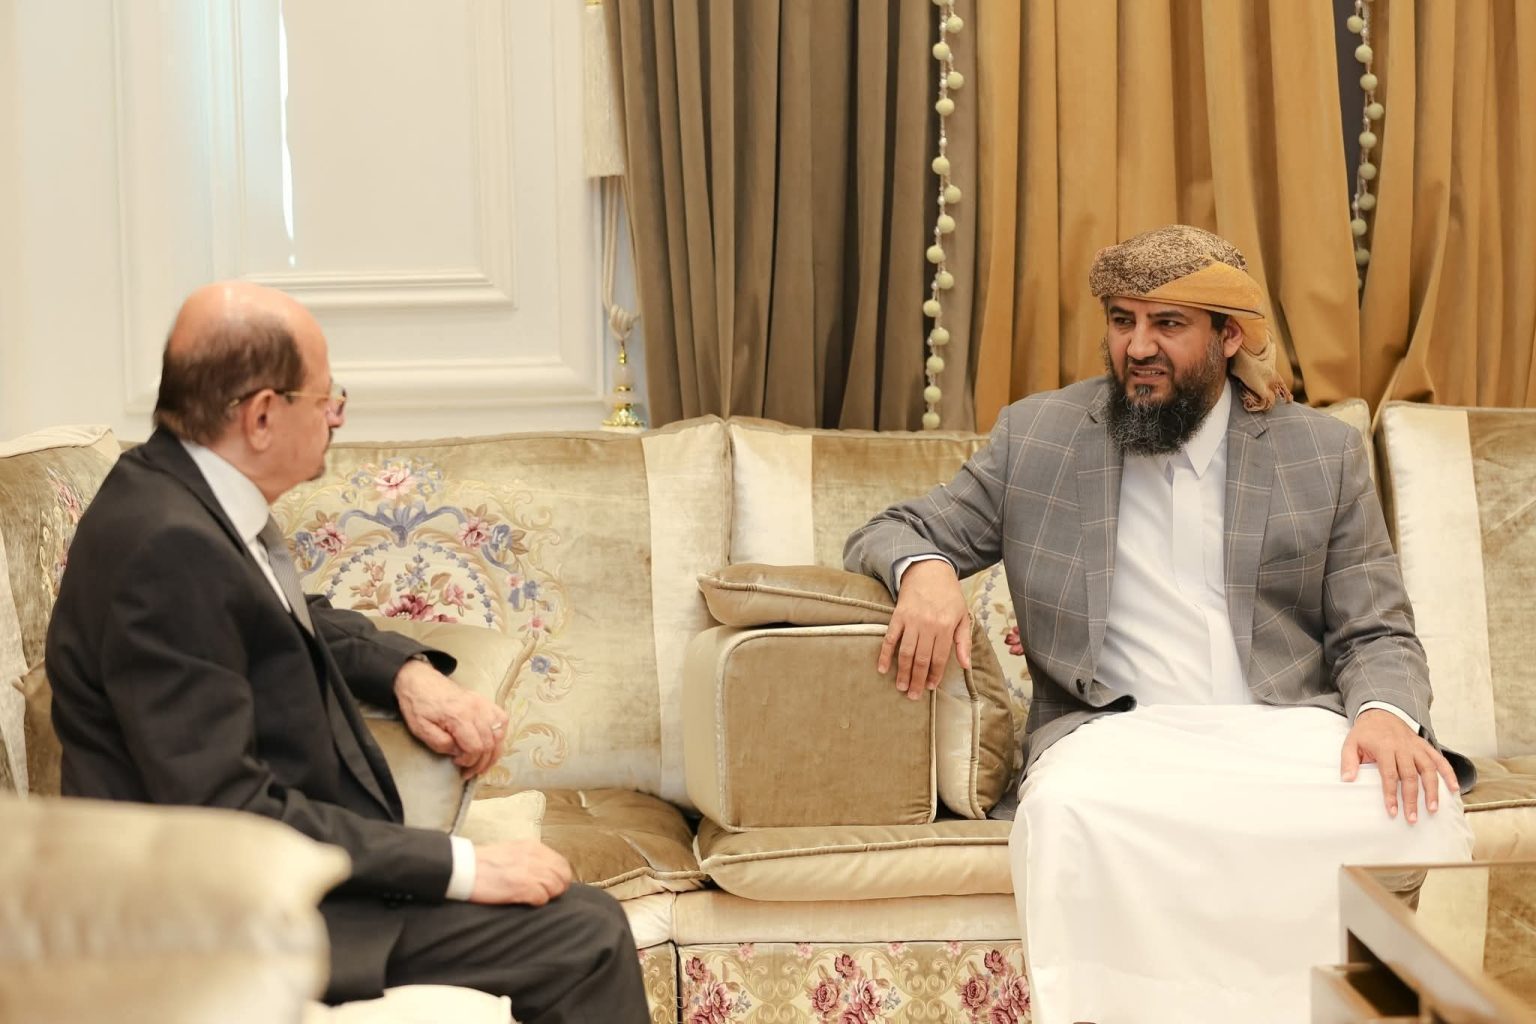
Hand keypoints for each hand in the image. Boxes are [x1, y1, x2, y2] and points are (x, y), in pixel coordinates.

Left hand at [394, 657, 509, 778]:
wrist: (420, 681)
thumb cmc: (418, 706)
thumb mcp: (421, 729)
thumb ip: (440, 744)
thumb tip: (458, 752)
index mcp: (459, 716)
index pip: (476, 747)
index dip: (469, 761)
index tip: (457, 764)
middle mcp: (476, 709)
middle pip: (490, 743)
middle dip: (481, 762)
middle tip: (468, 770)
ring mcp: (483, 703)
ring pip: (500, 733)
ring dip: (493, 751)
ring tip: (481, 762)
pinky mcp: (484, 701)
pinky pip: (502, 719)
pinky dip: (500, 734)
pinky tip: (490, 742)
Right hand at [468, 839, 572, 905]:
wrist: (464, 868)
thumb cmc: (484, 864)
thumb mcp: (512, 852)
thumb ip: (531, 859)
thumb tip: (547, 873)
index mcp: (533, 847)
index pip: (562, 864)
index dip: (558, 878)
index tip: (550, 886)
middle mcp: (535, 856)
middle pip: (563, 876)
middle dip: (557, 888)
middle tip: (543, 895)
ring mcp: (530, 871)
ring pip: (556, 888)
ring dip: (546, 896)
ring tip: (530, 897)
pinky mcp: (523, 886)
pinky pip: (542, 898)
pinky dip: (536, 902)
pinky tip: (523, 900)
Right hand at [879, 559, 970, 700]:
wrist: (928, 570)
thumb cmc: (948, 594)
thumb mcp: (962, 615)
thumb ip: (963, 641)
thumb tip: (965, 665)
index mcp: (946, 627)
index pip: (940, 658)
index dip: (935, 675)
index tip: (930, 687)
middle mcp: (928, 626)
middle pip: (921, 659)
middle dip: (917, 680)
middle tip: (913, 696)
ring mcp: (911, 621)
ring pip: (906, 652)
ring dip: (902, 672)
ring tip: (901, 687)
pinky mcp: (897, 616)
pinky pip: (890, 638)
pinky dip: (885, 654)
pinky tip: (882, 668)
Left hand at [1341, 708, 1458, 822]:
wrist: (1380, 713)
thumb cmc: (1365, 733)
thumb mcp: (1350, 743)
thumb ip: (1348, 761)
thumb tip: (1347, 780)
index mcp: (1384, 747)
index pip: (1389, 774)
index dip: (1391, 794)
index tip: (1393, 811)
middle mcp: (1403, 747)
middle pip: (1410, 775)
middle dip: (1412, 798)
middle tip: (1412, 818)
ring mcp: (1416, 747)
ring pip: (1428, 769)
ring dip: (1433, 790)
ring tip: (1433, 808)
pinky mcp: (1425, 746)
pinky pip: (1440, 759)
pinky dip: (1449, 773)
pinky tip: (1454, 788)